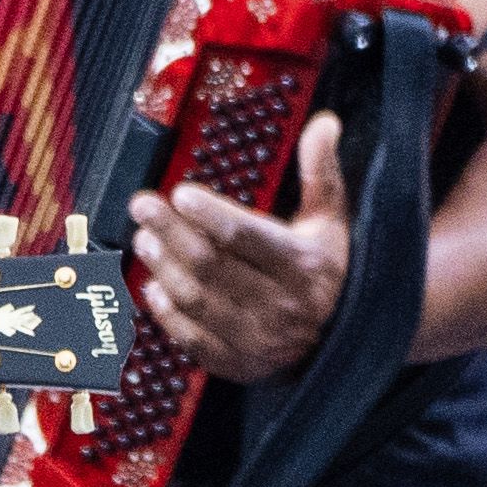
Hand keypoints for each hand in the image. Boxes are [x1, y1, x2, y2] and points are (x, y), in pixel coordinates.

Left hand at [131, 109, 347, 381]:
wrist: (344, 338)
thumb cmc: (328, 269)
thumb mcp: (331, 220)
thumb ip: (321, 171)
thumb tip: (324, 123)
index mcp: (305, 264)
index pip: (248, 237)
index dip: (210, 215)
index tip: (180, 193)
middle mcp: (283, 304)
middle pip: (212, 266)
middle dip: (172, 233)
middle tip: (142, 206)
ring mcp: (259, 338)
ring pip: (197, 300)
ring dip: (163, 268)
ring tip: (143, 239)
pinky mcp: (239, 363)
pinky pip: (193, 339)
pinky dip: (167, 313)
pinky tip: (152, 285)